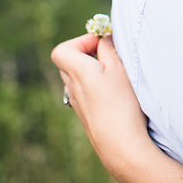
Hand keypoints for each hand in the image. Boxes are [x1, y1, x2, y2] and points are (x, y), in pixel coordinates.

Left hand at [51, 34, 147, 176]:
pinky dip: (96, 86)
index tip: (101, 42)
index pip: (62, 50)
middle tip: (109, 55)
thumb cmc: (121, 104)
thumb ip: (108, 49)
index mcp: (77, 71)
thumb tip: (103, 38)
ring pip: (77, 78)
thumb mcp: (119, 69)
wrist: (119, 144)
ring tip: (115, 74)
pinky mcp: (86, 114)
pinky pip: (85, 92)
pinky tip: (115, 93)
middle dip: (88, 54)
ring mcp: (77, 103)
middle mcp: (72, 87)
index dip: (80, 41)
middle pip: (69, 62)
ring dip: (92, 71)